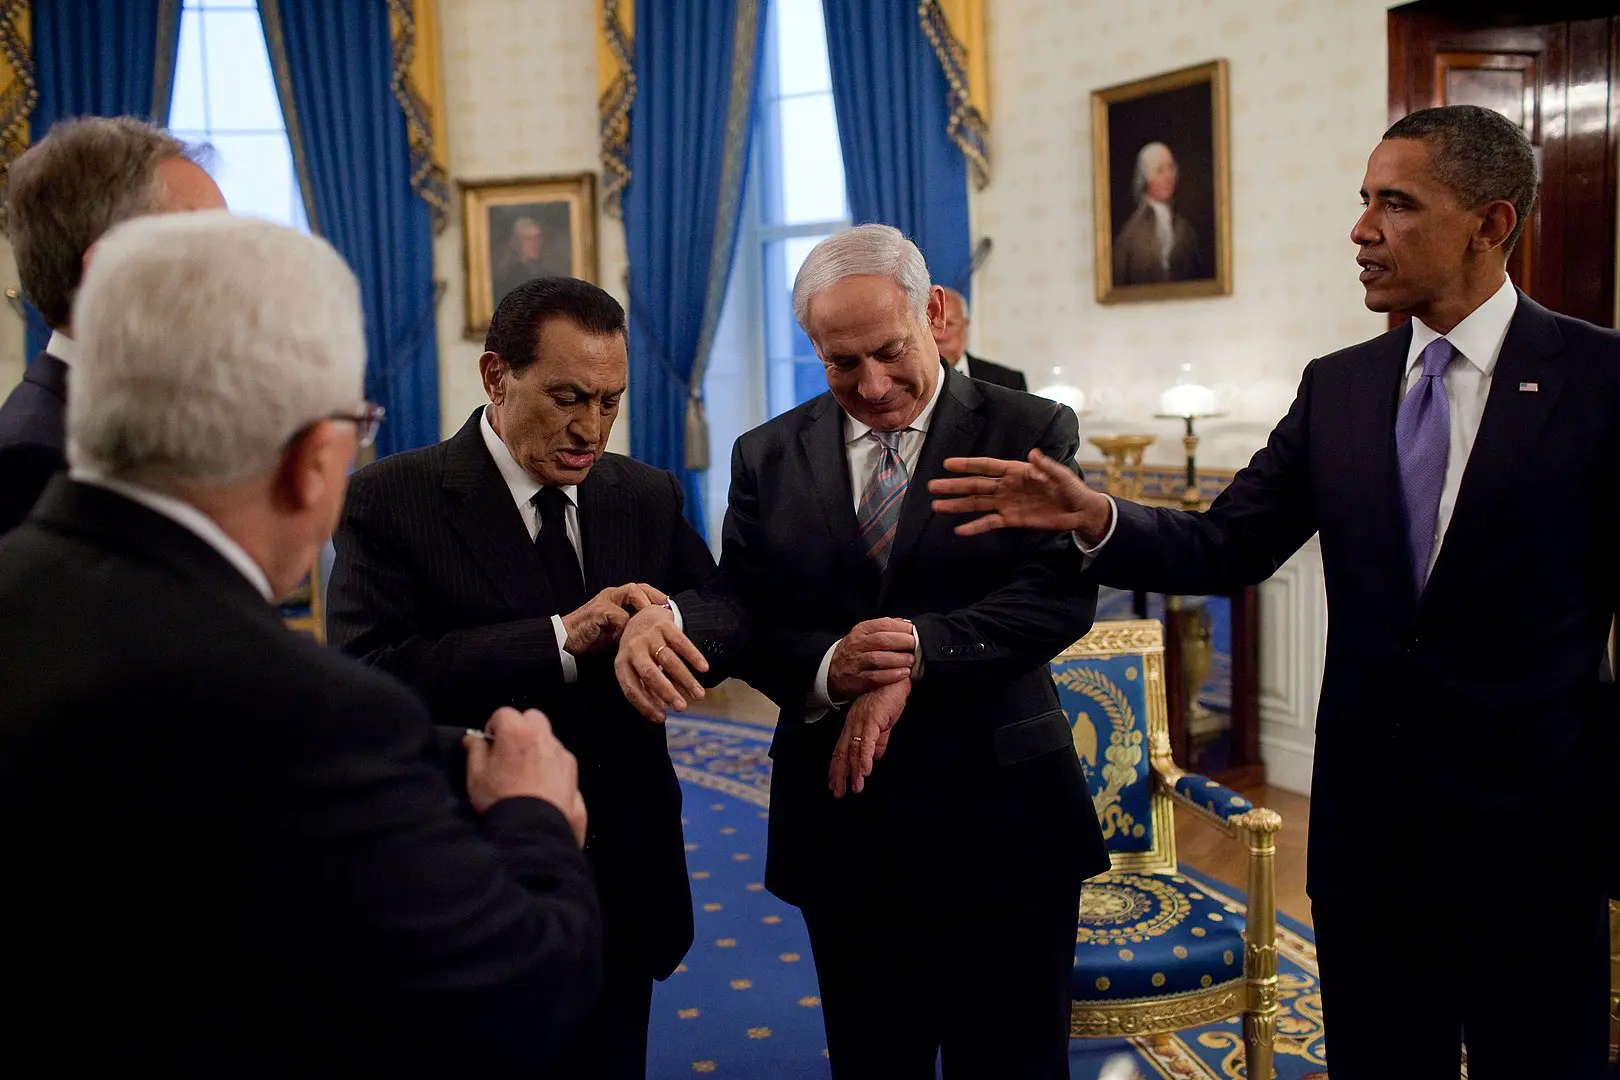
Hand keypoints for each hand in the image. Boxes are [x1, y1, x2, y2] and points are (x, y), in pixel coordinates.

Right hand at [464, 707, 587, 846]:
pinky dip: (551, 766)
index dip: (494, 728)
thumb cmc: (501, 802)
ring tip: (524, 774)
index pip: (503, 713)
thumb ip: (474, 750)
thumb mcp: (476, 776)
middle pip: (532, 719)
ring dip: (537, 748)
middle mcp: (544, 738)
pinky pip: (560, 760)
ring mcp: (562, 755)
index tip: (490, 746)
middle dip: (520, 730)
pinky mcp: (573, 772)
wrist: (532, 832)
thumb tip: (473, 739)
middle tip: (508, 754)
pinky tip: (540, 786)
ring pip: (548, 739)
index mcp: (518, 732)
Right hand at [561, 583, 668, 656]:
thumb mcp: (617, 631)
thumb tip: (654, 633)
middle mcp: (612, 596)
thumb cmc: (592, 636)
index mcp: (617, 599)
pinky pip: (619, 613)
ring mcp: (605, 601)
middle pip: (639, 586)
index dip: (657, 596)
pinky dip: (625, 625)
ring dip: (643, 605)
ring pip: (631, 592)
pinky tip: (627, 635)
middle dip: (655, 596)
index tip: (671, 607)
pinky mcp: (598, 611)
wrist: (566, 640)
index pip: (642, 590)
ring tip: (651, 618)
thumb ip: (632, 627)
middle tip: (666, 609)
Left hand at [615, 604, 709, 722]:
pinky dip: (693, 656)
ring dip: (686, 679)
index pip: (631, 688)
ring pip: (669, 660)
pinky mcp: (664, 625)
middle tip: (681, 708)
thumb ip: (645, 688)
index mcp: (622, 663)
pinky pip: (681, 643)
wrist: (643, 615)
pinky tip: (703, 669)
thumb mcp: (634, 667)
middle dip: (666, 692)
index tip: (662, 718)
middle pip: (649, 674)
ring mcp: (649, 636)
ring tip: (699, 695)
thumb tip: (660, 714)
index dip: (645, 705)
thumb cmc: (640, 650)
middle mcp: (633, 649)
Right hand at [826, 617, 916, 700]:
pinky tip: (902, 674)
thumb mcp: (865, 634)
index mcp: (861, 630)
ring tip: (911, 661)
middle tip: (916, 646)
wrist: (832, 671)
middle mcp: (857, 644)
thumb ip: (885, 628)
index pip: (883, 625)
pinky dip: (891, 675)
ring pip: (878, 658)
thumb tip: (906, 624)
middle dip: (903, 642)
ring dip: (898, 659)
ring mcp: (855, 662)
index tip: (915, 632)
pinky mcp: (856, 679)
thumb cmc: (855, 652)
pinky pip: (875, 677)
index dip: (902, 628)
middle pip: (882, 640)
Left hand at [830, 678, 910, 797]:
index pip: (842, 750)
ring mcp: (861, 721)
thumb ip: (879, 740)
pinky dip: (865, 756)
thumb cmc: (890, 696)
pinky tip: (866, 770)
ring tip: (856, 787)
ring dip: (855, 771)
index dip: (838, 767)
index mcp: (854, 724)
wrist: (897, 677)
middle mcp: (853, 723)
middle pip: (843, 752)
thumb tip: (875, 757)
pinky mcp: (873, 718)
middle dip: (840, 774)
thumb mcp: (885, 723)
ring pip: (854, 750)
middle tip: (838, 792)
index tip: (835, 783)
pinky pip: (867, 741)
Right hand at [928, 448, 1110, 540]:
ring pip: (977, 504)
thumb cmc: (1070, 488)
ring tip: (937, 507)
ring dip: (957, 505)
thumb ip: (1045, 466)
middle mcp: (1006, 486)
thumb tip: (1033, 454)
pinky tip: (960, 530)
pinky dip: (975, 526)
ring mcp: (1007, 503)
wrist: (1079, 511)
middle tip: (932, 486)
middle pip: (975, 485)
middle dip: (953, 486)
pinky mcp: (1011, 519)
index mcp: (1015, 471)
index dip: (967, 465)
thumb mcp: (1061, 475)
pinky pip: (989, 523)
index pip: (986, 466)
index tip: (948, 464)